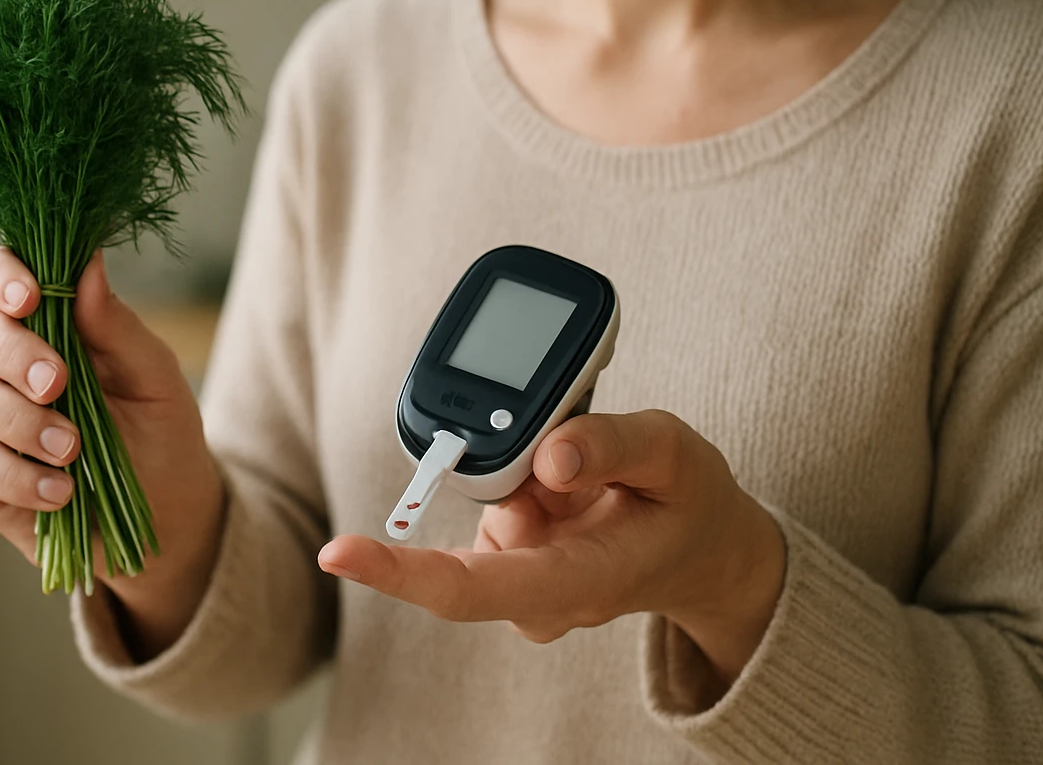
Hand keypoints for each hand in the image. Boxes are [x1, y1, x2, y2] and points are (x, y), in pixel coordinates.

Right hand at [0, 246, 225, 656]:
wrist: (168, 518)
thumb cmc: (162, 433)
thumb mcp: (156, 378)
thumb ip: (117, 325)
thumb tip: (89, 262)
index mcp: (49, 323)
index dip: (1, 275)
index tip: (30, 296)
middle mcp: (8, 365)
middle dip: (11, 352)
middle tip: (57, 383)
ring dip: (19, 420)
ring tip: (73, 449)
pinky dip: (18, 476)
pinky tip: (60, 491)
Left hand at [317, 410, 786, 688]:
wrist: (705, 550)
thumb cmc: (689, 503)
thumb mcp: (676, 454)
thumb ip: (614, 447)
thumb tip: (548, 455)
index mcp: (583, 581)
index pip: (473, 589)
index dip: (399, 572)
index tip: (337, 551)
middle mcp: (541, 595)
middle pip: (470, 537)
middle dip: (508, 475)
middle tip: (572, 452)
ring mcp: (524, 578)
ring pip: (487, 506)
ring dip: (525, 473)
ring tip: (590, 472)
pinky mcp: (513, 554)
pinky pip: (494, 498)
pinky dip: (522, 476)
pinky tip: (566, 480)